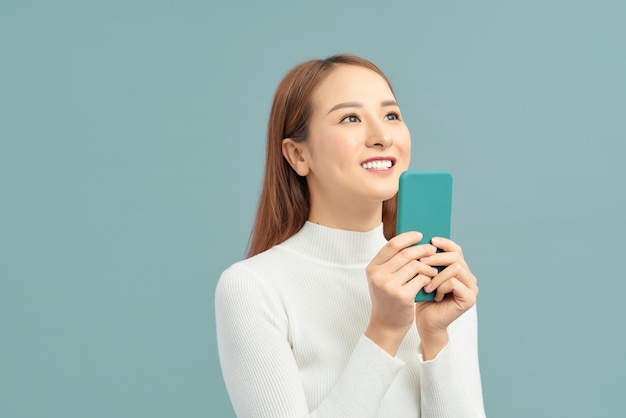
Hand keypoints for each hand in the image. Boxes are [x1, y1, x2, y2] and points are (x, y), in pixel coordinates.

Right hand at [364, 231, 437, 355]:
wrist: (386, 325)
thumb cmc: (388, 300)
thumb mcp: (382, 279)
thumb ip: (392, 263)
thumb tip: (411, 242)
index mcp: (372, 268)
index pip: (391, 245)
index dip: (407, 238)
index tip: (419, 235)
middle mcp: (378, 275)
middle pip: (405, 254)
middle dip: (422, 250)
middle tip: (433, 250)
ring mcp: (389, 286)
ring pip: (415, 265)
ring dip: (428, 265)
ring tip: (433, 268)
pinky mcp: (402, 296)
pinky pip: (421, 279)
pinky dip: (428, 277)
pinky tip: (431, 280)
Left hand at [414, 237, 478, 357]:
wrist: (427, 322)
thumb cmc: (423, 298)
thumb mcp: (424, 275)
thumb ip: (428, 261)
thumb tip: (420, 241)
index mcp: (459, 269)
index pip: (456, 249)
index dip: (444, 243)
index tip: (430, 240)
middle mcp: (468, 277)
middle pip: (457, 256)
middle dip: (437, 257)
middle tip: (421, 261)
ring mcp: (471, 288)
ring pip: (456, 267)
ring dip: (437, 274)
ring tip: (426, 283)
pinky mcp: (470, 298)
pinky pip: (454, 282)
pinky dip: (440, 286)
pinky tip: (432, 294)